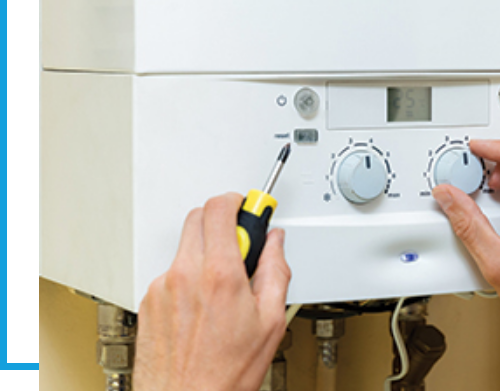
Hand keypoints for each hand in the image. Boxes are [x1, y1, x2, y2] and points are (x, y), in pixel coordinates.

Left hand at [134, 192, 291, 390]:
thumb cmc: (225, 372)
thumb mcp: (271, 321)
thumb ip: (276, 270)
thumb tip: (275, 244)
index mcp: (220, 274)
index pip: (220, 209)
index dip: (237, 201)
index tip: (248, 207)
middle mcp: (186, 274)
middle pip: (199, 217)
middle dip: (221, 221)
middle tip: (239, 243)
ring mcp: (163, 286)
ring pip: (185, 245)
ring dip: (205, 251)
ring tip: (221, 285)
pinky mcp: (149, 300)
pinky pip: (172, 271)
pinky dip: (188, 276)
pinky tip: (202, 304)